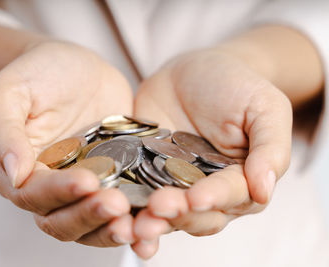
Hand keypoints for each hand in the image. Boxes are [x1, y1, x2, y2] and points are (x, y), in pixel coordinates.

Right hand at [0, 41, 134, 246]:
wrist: (77, 67)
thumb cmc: (38, 73)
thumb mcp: (12, 90)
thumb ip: (4, 129)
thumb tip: (14, 174)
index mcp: (22, 171)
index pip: (35, 195)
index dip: (60, 192)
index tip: (87, 181)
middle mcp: (52, 186)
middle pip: (64, 220)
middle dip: (90, 216)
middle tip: (118, 206)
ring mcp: (86, 185)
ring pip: (94, 222)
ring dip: (114, 227)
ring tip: (139, 220)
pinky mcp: (115, 179)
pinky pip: (124, 204)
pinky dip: (137, 215)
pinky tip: (156, 213)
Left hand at [132, 49, 291, 257]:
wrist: (192, 71)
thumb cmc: (235, 86)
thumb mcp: (264, 107)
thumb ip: (270, 148)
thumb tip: (264, 190)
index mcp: (240, 179)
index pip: (230, 197)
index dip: (214, 198)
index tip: (196, 198)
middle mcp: (207, 190)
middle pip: (195, 215)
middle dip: (177, 215)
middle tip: (158, 209)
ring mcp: (172, 184)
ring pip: (164, 213)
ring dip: (150, 222)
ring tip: (134, 226)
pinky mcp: (143, 174)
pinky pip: (135, 194)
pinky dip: (126, 207)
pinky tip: (114, 216)